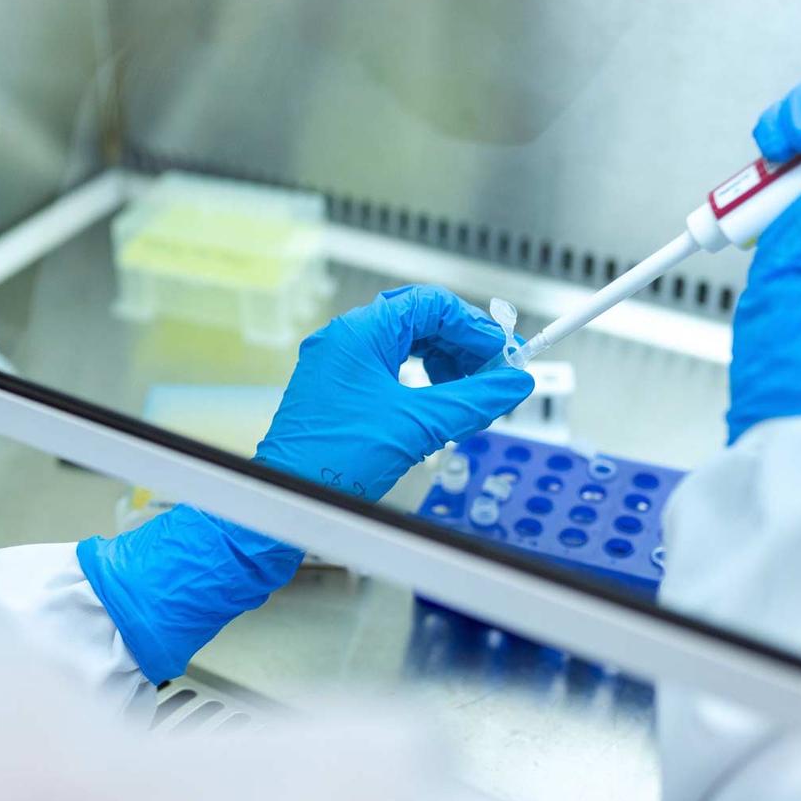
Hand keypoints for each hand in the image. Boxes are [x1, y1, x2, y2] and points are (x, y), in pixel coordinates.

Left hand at [255, 285, 534, 500]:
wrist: (288, 496)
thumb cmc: (334, 459)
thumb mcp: (418, 425)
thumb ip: (473, 400)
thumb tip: (512, 384)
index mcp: (359, 333)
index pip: (431, 304)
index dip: (473, 327)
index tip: (501, 353)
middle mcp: (344, 340)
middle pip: (418, 321)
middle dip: (460, 346)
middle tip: (490, 373)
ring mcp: (336, 364)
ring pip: (402, 345)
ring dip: (441, 363)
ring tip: (466, 392)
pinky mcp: (335, 389)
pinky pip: (385, 368)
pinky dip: (417, 381)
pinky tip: (435, 403)